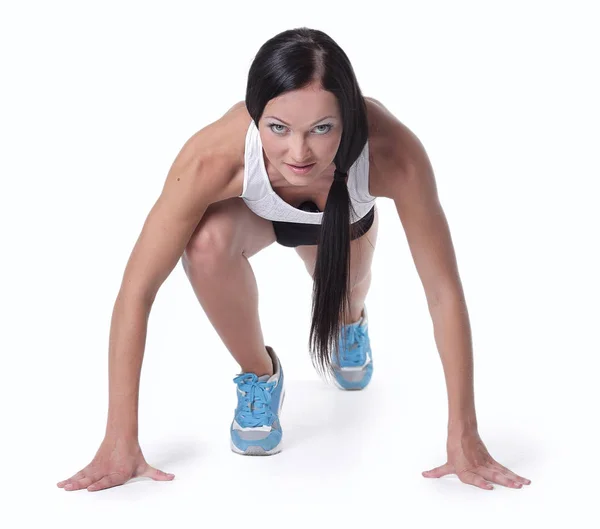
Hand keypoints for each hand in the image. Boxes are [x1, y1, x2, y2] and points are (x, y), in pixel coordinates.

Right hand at [57, 437, 174, 491]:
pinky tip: (62, 484)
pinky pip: (80, 473)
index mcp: (119, 474)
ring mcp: (98, 468)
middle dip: (82, 484)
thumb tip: (172, 478)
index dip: (99, 484)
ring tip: (63, 487)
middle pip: (93, 479)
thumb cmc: (133, 454)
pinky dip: (70, 478)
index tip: (90, 488)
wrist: (123, 436)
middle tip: (72, 488)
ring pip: (84, 476)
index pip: (108, 481)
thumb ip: (157, 475)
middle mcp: (106, 471)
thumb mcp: (145, 467)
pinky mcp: (92, 466)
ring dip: (73, 482)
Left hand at [422, 429, 530, 489]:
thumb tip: (424, 475)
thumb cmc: (455, 448)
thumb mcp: (447, 462)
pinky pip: (503, 470)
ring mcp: (485, 464)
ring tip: (522, 484)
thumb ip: (438, 472)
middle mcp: (477, 468)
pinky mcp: (491, 462)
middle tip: (514, 486)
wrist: (462, 431)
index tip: (488, 486)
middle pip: (492, 475)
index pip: (473, 478)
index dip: (480, 482)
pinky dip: (513, 476)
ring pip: (500, 473)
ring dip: (512, 479)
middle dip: (503, 481)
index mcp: (465, 470)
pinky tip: (523, 481)